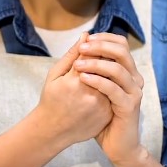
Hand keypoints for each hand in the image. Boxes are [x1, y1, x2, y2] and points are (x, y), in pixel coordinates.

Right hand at [35, 32, 112, 147]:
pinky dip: (111, 87)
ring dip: (110, 73)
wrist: (54, 130)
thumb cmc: (51, 99)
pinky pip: (114, 94)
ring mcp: (101, 104)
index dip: (96, 48)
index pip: (95, 55)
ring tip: (100, 73)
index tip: (91, 47)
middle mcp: (91, 92)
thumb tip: (86, 35)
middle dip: (105, 59)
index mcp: (75, 80)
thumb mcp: (54, 75)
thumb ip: (72, 55)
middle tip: (99, 57)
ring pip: (114, 80)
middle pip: (108, 66)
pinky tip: (103, 87)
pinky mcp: (107, 113)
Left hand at [72, 33, 144, 164]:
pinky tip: (83, 78)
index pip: (121, 45)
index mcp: (128, 72)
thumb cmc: (103, 116)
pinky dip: (97, 81)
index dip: (104, 38)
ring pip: (118, 69)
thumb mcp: (94, 88)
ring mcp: (134, 93)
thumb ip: (91, 65)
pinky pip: (113, 89)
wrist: (117, 146)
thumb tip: (84, 40)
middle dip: (100, 46)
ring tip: (77, 65)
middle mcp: (134, 79)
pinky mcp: (129, 106)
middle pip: (122, 52)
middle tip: (82, 48)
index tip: (85, 40)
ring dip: (96, 63)